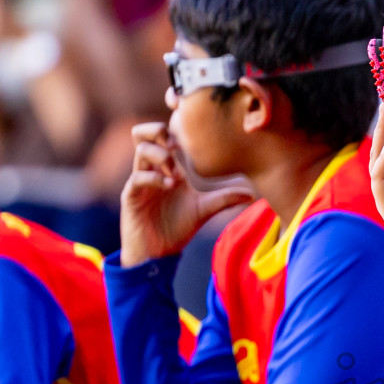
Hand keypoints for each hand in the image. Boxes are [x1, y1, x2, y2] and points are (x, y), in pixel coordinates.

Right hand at [119, 122, 255, 266]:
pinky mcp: (131, 196)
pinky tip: (170, 186)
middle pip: (143, 134)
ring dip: (161, 156)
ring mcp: (140, 181)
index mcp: (168, 168)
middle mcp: (152, 170)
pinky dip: (154, 178)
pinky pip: (138, 177)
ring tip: (177, 174)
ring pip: (141, 150)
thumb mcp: (204, 210)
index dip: (175, 129)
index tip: (195, 138)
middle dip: (158, 131)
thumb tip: (252, 195)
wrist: (158, 253)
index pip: (164, 136)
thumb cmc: (177, 229)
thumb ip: (224, 199)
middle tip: (176, 145)